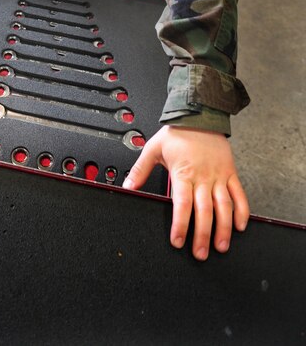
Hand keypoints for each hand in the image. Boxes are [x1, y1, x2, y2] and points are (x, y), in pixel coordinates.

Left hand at [124, 126, 248, 259]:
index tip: (178, 241)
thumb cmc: (177, 133)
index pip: (182, 204)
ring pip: (224, 206)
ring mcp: (218, 176)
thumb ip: (140, 170)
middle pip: (204, 211)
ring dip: (223, 228)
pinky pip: (239, 194)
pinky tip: (239, 226)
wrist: (200, 115)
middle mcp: (203, 177)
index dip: (181, 225)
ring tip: (221, 246)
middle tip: (200, 254)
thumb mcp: (153, 148)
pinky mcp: (230, 173)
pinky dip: (241, 211)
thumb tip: (127, 187)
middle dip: (202, 235)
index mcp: (183, 173)